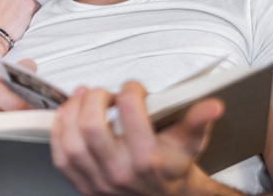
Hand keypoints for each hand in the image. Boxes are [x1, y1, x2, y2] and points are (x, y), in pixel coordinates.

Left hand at [50, 82, 223, 194]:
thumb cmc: (171, 167)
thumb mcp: (190, 143)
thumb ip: (199, 120)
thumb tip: (212, 105)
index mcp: (147, 158)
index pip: (129, 110)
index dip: (130, 90)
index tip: (134, 89)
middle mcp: (120, 171)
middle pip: (92, 126)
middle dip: (95, 98)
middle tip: (104, 94)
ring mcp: (97, 180)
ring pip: (72, 140)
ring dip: (72, 112)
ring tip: (83, 99)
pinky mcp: (81, 184)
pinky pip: (60, 156)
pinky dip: (59, 131)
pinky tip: (68, 118)